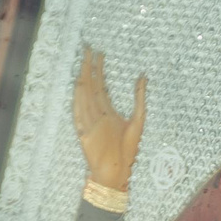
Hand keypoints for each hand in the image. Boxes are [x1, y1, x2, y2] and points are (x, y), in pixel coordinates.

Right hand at [72, 48, 146, 192]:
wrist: (117, 172)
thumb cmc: (127, 150)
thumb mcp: (138, 120)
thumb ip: (140, 98)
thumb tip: (143, 76)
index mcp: (107, 111)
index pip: (101, 86)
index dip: (100, 69)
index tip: (99, 54)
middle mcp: (96, 113)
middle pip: (91, 86)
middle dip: (90, 68)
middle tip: (89, 49)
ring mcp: (89, 122)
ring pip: (84, 95)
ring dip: (83, 79)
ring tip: (83, 61)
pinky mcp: (84, 132)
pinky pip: (78, 113)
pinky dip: (77, 99)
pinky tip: (77, 86)